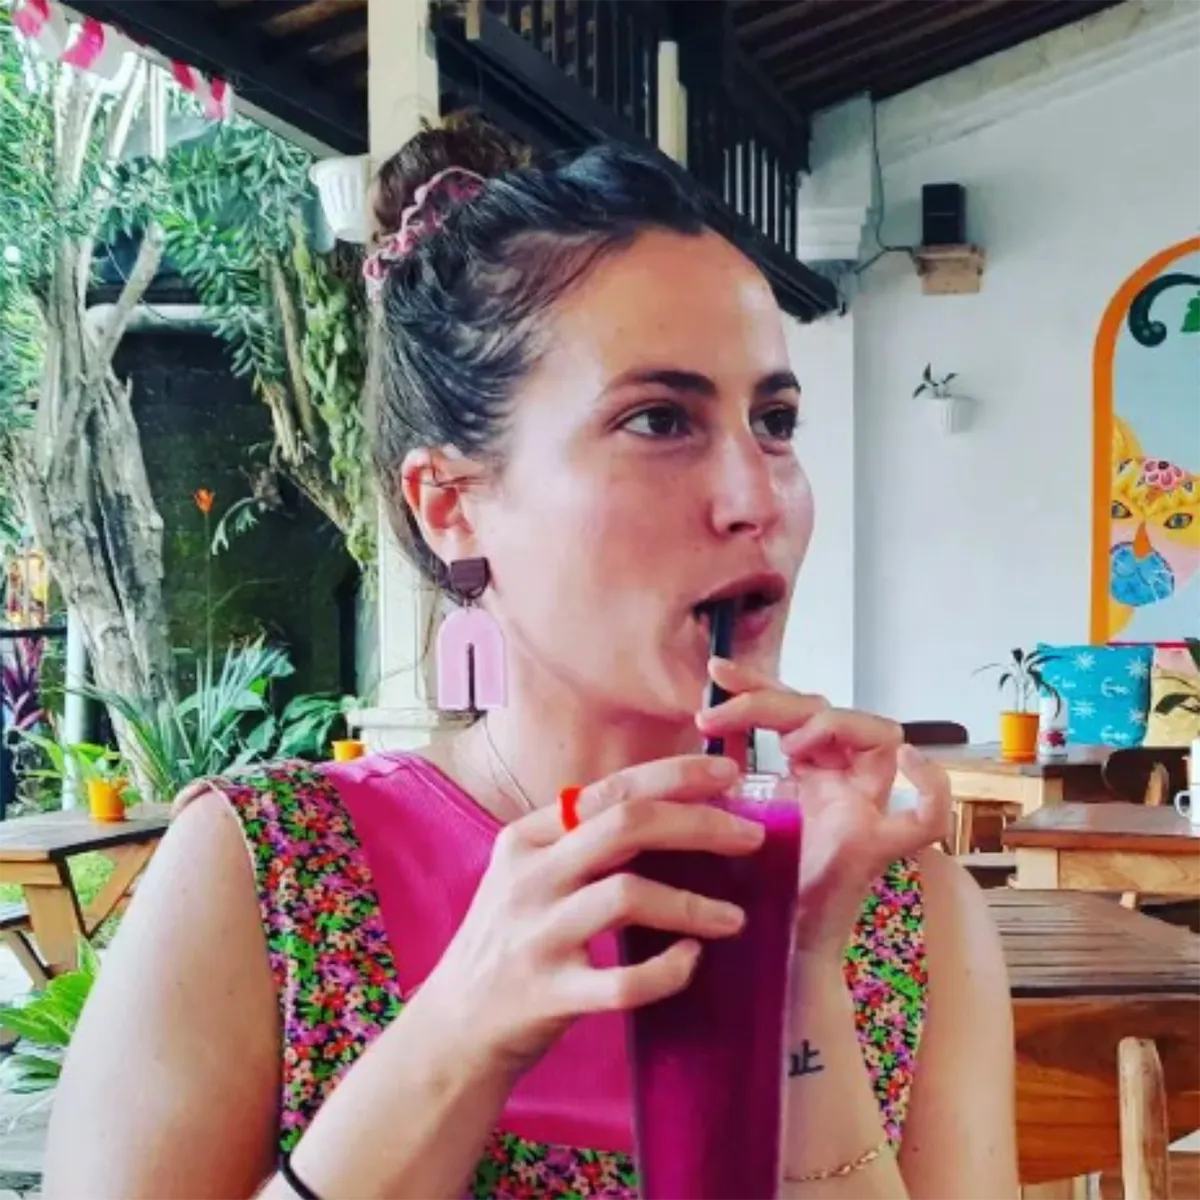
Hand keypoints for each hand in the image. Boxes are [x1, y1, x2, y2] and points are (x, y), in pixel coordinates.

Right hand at [423, 755, 766, 1078]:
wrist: (453, 1028)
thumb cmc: (507, 942)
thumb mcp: (527, 876)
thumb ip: (579, 842)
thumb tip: (669, 809)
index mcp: (526, 839)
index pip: (610, 790)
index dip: (674, 776)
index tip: (727, 772)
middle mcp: (529, 878)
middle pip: (624, 826)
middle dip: (697, 824)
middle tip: (751, 836)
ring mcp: (535, 935)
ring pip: (626, 896)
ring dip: (692, 904)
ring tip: (735, 917)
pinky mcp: (547, 994)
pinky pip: (621, 983)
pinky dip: (665, 971)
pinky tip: (691, 961)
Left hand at [695, 658, 951, 961]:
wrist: (761, 948)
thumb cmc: (746, 884)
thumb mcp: (727, 807)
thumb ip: (722, 771)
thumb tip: (696, 723)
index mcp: (809, 772)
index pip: (793, 707)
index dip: (757, 683)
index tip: (716, 673)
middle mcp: (842, 783)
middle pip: (829, 711)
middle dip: (772, 702)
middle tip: (718, 718)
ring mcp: (865, 811)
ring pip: (879, 734)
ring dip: (831, 724)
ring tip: (786, 747)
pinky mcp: (879, 848)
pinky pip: (928, 819)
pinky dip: (931, 788)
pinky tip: (909, 761)